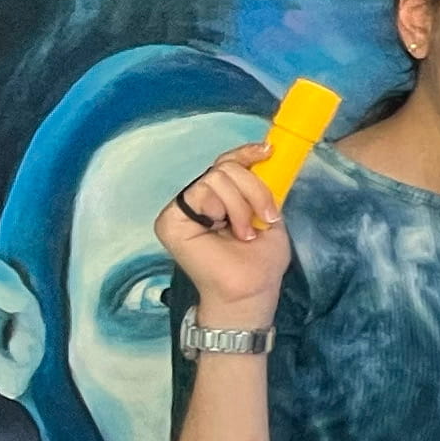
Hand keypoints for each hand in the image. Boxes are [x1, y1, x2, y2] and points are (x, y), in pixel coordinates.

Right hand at [157, 149, 290, 327]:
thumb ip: (260, 187)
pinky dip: (228, 208)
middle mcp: (198, 201)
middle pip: (224, 166)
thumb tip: (265, 156)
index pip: (225, 164)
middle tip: (265, 216)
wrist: (250, 290)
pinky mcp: (171, 219)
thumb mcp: (267, 214)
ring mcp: (182, 209)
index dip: (244, 153)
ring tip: (246, 232)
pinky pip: (203, 190)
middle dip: (254, 188)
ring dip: (243, 204)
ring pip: (217, 175)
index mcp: (219, 200)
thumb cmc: (260, 261)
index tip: (268, 150)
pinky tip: (230, 231)